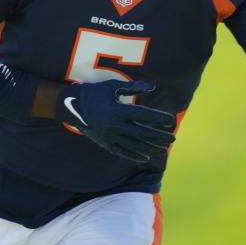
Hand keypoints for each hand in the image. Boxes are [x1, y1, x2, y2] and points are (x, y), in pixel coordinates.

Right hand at [55, 80, 175, 163]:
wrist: (72, 106)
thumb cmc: (95, 93)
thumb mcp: (112, 86)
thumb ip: (133, 87)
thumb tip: (153, 86)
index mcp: (118, 110)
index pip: (144, 115)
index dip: (159, 118)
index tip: (171, 120)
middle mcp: (115, 125)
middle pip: (142, 132)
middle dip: (159, 136)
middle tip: (173, 137)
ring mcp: (109, 136)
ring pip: (134, 144)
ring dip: (150, 148)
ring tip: (164, 151)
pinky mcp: (105, 142)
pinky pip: (121, 151)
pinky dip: (134, 155)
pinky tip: (145, 158)